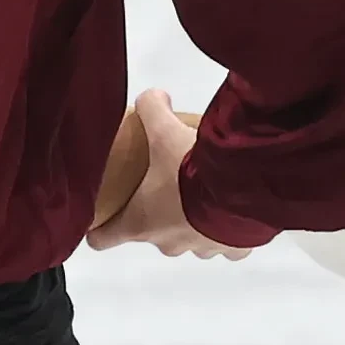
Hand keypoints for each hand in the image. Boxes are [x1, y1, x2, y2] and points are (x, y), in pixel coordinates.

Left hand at [83, 88, 250, 259]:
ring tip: (203, 197)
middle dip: (157, 215)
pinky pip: (229, 245)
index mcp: (141, 223)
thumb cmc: (193, 169)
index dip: (99, 230)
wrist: (244, 188)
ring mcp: (202, 249)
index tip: (99, 222)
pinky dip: (230, 231)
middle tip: (164, 187)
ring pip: (191, 240)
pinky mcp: (234, 248)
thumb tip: (152, 96)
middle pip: (152, 234)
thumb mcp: (166, 131)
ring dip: (194, 223)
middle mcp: (169, 243)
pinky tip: (233, 210)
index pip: (104, 239)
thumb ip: (151, 110)